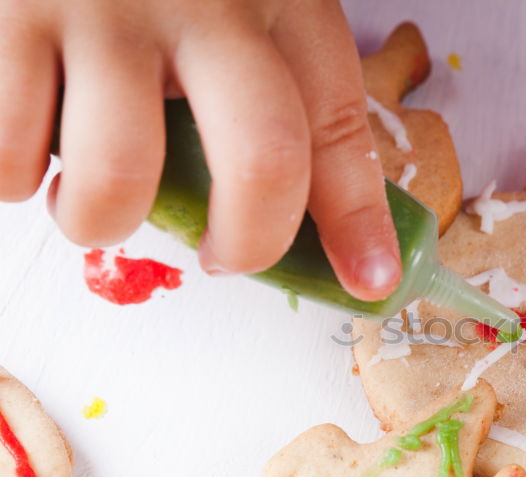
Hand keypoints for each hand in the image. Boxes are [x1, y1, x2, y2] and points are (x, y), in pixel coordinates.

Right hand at [0, 0, 400, 300]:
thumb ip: (263, 80)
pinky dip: (17, 177)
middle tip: (225, 259)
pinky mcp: (9, 14)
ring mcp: (103, 4)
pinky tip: (30, 149)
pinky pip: (12, 150)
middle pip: (262, 161)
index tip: (369, 279)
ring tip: (90, 199)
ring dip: (100, 220)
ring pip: (120, 177)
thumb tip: (283, 214)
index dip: (358, 217)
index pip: (336, 122)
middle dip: (248, 244)